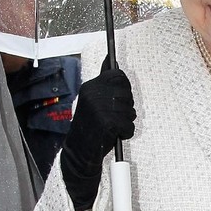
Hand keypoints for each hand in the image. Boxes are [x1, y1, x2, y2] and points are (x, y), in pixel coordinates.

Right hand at [60, 59, 135, 210]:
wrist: (79, 150)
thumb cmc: (89, 125)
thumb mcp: (92, 100)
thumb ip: (103, 83)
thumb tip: (110, 59)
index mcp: (90, 87)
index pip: (118, 75)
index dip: (124, 88)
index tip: (119, 98)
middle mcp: (94, 95)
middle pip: (127, 93)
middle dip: (126, 107)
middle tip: (114, 116)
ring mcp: (100, 109)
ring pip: (131, 110)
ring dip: (126, 121)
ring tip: (112, 126)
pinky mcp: (108, 123)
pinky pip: (129, 125)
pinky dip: (126, 132)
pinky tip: (114, 134)